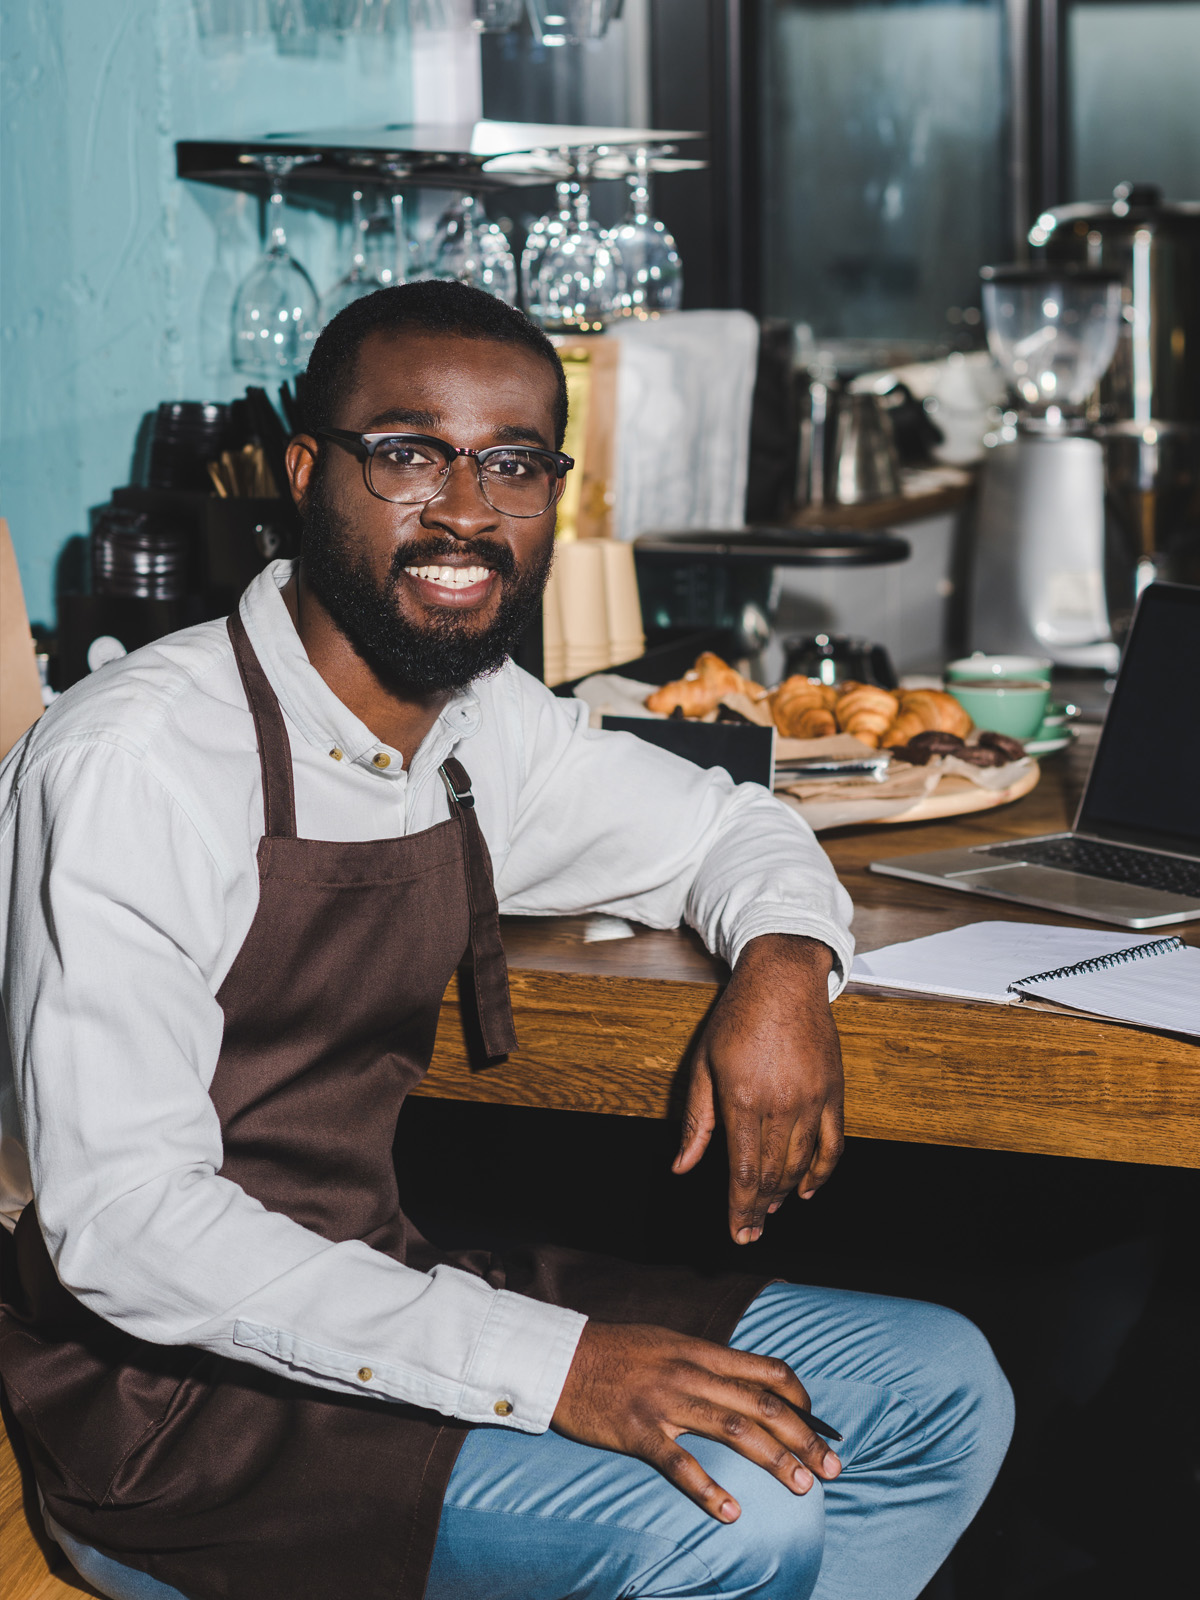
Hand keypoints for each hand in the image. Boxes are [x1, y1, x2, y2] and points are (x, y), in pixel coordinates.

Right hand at [552, 1320, 840, 1521]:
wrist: (561, 1357)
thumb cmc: (616, 1351)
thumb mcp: (668, 1342)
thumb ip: (705, 1362)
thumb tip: (744, 1381)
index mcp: (700, 1351)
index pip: (766, 1370)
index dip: (799, 1397)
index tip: (818, 1423)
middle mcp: (690, 1373)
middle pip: (761, 1404)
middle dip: (803, 1437)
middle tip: (833, 1468)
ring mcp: (665, 1402)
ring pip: (733, 1430)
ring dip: (774, 1460)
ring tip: (803, 1486)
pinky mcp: (638, 1431)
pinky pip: (679, 1464)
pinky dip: (708, 1489)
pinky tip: (731, 1512)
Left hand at [673, 934, 843, 1242]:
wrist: (783, 979)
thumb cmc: (737, 1018)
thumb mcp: (703, 1064)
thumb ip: (697, 1121)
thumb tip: (682, 1168)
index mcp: (743, 1098)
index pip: (743, 1171)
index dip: (740, 1209)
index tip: (737, 1234)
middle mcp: (781, 1103)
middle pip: (772, 1174)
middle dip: (759, 1209)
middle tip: (750, 1232)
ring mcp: (812, 1099)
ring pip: (801, 1164)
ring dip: (784, 1194)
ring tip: (770, 1211)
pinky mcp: (833, 1092)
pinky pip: (833, 1145)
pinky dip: (821, 1174)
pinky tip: (806, 1191)